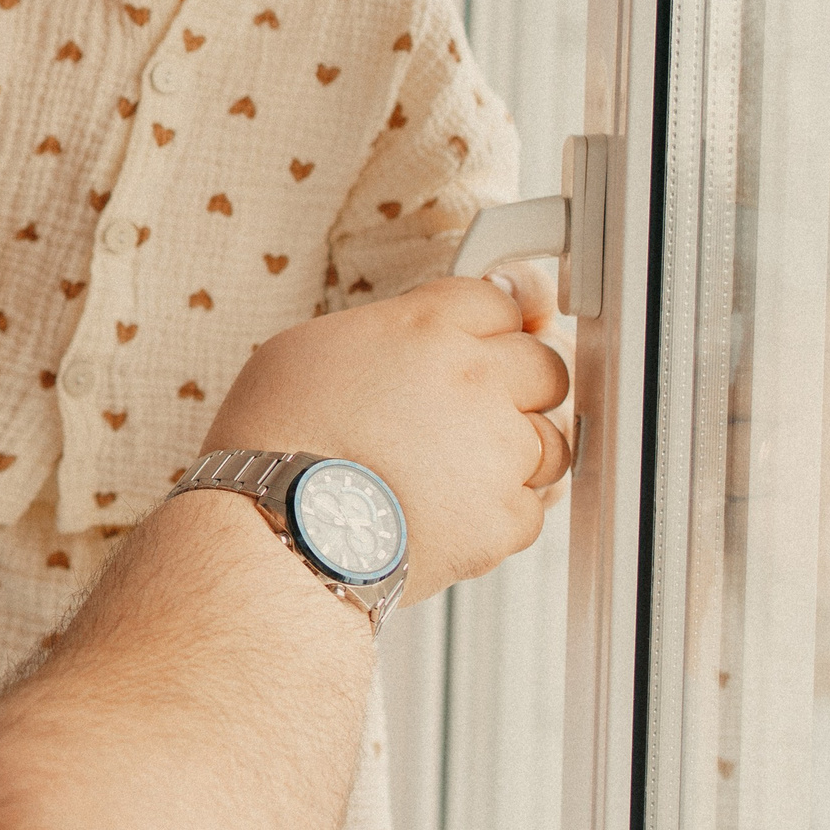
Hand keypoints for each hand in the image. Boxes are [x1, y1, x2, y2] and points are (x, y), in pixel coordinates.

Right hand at [205, 275, 568, 603]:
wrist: (282, 529)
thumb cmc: (275, 442)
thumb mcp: (309, 347)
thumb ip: (388, 328)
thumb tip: (419, 332)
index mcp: (427, 329)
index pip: (500, 300)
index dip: (498, 321)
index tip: (500, 333)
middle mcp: (475, 381)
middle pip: (546, 364)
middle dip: (522, 383)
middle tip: (480, 408)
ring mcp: (499, 451)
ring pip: (554, 440)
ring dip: (522, 452)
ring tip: (462, 471)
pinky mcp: (505, 518)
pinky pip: (532, 508)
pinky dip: (502, 513)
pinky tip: (454, 512)